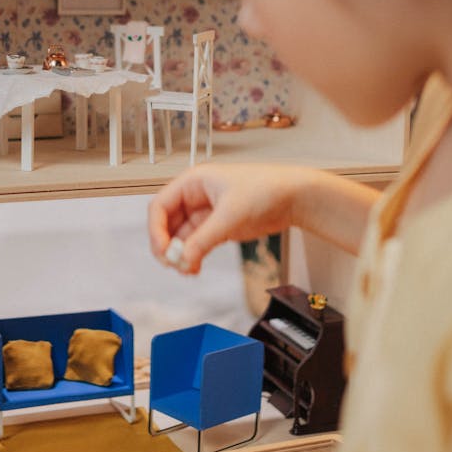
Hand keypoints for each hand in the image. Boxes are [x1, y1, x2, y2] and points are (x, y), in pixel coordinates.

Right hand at [148, 163, 376, 273]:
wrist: (295, 197)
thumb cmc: (266, 190)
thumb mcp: (230, 216)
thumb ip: (203, 240)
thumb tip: (182, 260)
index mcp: (193, 182)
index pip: (160, 206)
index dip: (156, 230)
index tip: (163, 252)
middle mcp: (196, 195)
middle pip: (167, 224)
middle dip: (168, 246)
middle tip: (173, 265)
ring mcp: (206, 212)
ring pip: (181, 237)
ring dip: (181, 255)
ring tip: (188, 270)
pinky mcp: (218, 226)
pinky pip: (196, 244)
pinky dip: (193, 257)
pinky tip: (195, 268)